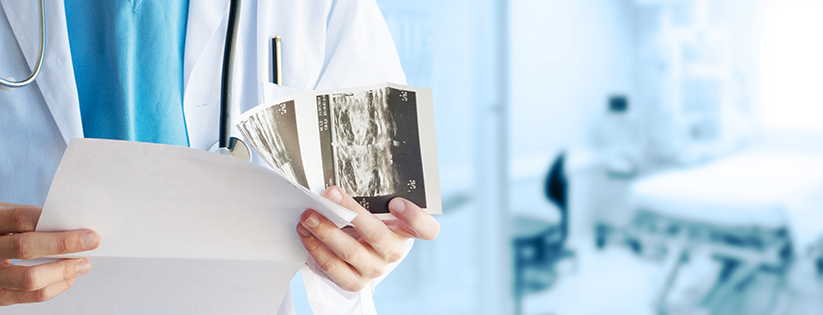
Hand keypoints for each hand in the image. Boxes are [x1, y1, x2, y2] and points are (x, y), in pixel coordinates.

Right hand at [0, 202, 99, 305]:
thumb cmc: (3, 229)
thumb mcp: (10, 215)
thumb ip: (35, 219)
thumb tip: (75, 228)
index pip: (22, 220)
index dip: (51, 222)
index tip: (87, 230)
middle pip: (24, 248)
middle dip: (64, 245)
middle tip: (92, 242)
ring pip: (29, 278)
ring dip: (63, 271)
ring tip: (83, 264)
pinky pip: (31, 295)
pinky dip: (56, 286)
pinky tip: (68, 277)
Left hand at [297, 186, 438, 291]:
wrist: (356, 251)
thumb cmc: (364, 222)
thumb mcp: (372, 209)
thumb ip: (365, 198)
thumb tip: (336, 185)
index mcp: (405, 231)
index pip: (426, 229)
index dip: (414, 217)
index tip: (395, 202)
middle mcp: (393, 251)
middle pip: (378, 235)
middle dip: (350, 212)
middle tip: (329, 195)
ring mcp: (374, 269)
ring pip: (351, 252)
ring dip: (326, 231)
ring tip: (309, 216)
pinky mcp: (355, 282)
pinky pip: (334, 268)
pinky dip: (316, 249)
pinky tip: (306, 234)